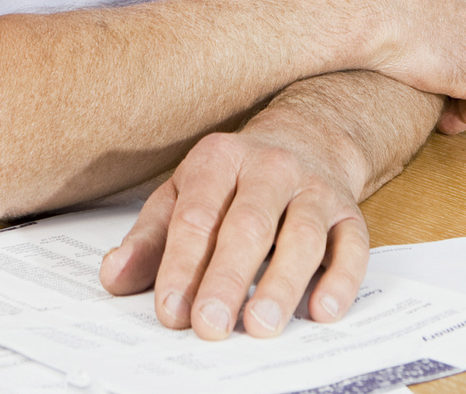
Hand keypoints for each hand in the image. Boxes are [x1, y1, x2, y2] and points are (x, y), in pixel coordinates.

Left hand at [100, 127, 366, 339]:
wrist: (308, 138)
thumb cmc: (233, 181)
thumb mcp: (182, 194)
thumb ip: (149, 239)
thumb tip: (113, 277)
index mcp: (219, 159)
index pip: (197, 215)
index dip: (182, 265)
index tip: (170, 310)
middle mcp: (271, 167)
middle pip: (249, 225)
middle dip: (227, 279)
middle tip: (210, 326)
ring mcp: (315, 188)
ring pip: (302, 235)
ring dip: (282, 283)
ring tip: (260, 325)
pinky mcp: (350, 213)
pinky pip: (352, 246)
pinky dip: (341, 279)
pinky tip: (322, 311)